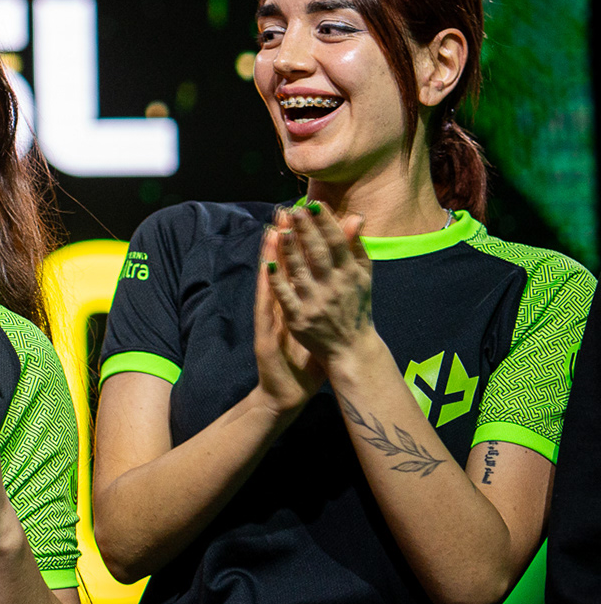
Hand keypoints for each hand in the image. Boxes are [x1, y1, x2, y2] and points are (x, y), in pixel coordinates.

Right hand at [253, 226, 325, 414]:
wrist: (286, 392)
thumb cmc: (304, 360)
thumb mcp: (316, 328)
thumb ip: (323, 302)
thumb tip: (339, 281)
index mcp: (293, 303)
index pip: (295, 267)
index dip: (300, 242)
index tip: (305, 216)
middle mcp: (279, 306)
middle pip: (281, 267)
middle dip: (285, 238)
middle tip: (286, 211)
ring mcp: (270, 317)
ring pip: (271, 280)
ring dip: (271, 254)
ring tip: (274, 228)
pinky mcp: (264, 332)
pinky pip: (266, 305)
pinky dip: (267, 286)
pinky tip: (268, 267)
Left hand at [270, 203, 373, 363]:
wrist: (352, 349)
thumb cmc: (356, 306)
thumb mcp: (362, 277)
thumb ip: (357, 247)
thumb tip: (356, 216)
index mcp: (350, 274)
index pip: (337, 243)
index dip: (326, 222)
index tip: (313, 204)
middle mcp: (334, 287)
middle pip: (317, 253)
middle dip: (305, 230)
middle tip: (293, 209)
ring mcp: (315, 303)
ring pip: (299, 271)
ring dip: (289, 249)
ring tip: (280, 227)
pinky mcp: (299, 318)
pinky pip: (285, 295)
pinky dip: (276, 279)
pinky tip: (267, 263)